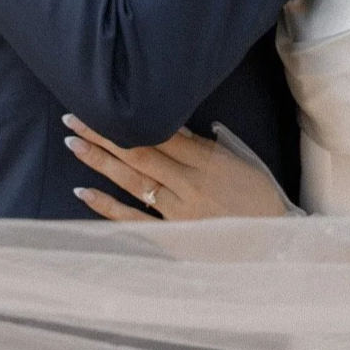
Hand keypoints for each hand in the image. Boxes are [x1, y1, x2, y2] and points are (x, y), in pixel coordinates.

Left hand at [64, 116, 289, 227]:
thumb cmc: (261, 198)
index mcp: (206, 161)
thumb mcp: (241, 161)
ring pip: (132, 182)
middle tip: (72, 118)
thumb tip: (174, 126)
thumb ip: (206, 144)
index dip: (126, 120)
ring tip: (73, 144)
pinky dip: (108, 207)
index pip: (157, 135)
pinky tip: (83, 192)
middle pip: (138, 153)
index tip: (100, 106)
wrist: (277, 244)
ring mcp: (178, 211)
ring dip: (100, 162)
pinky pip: (134, 220)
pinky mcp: (173, 236)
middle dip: (103, 134)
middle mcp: (188, 183)